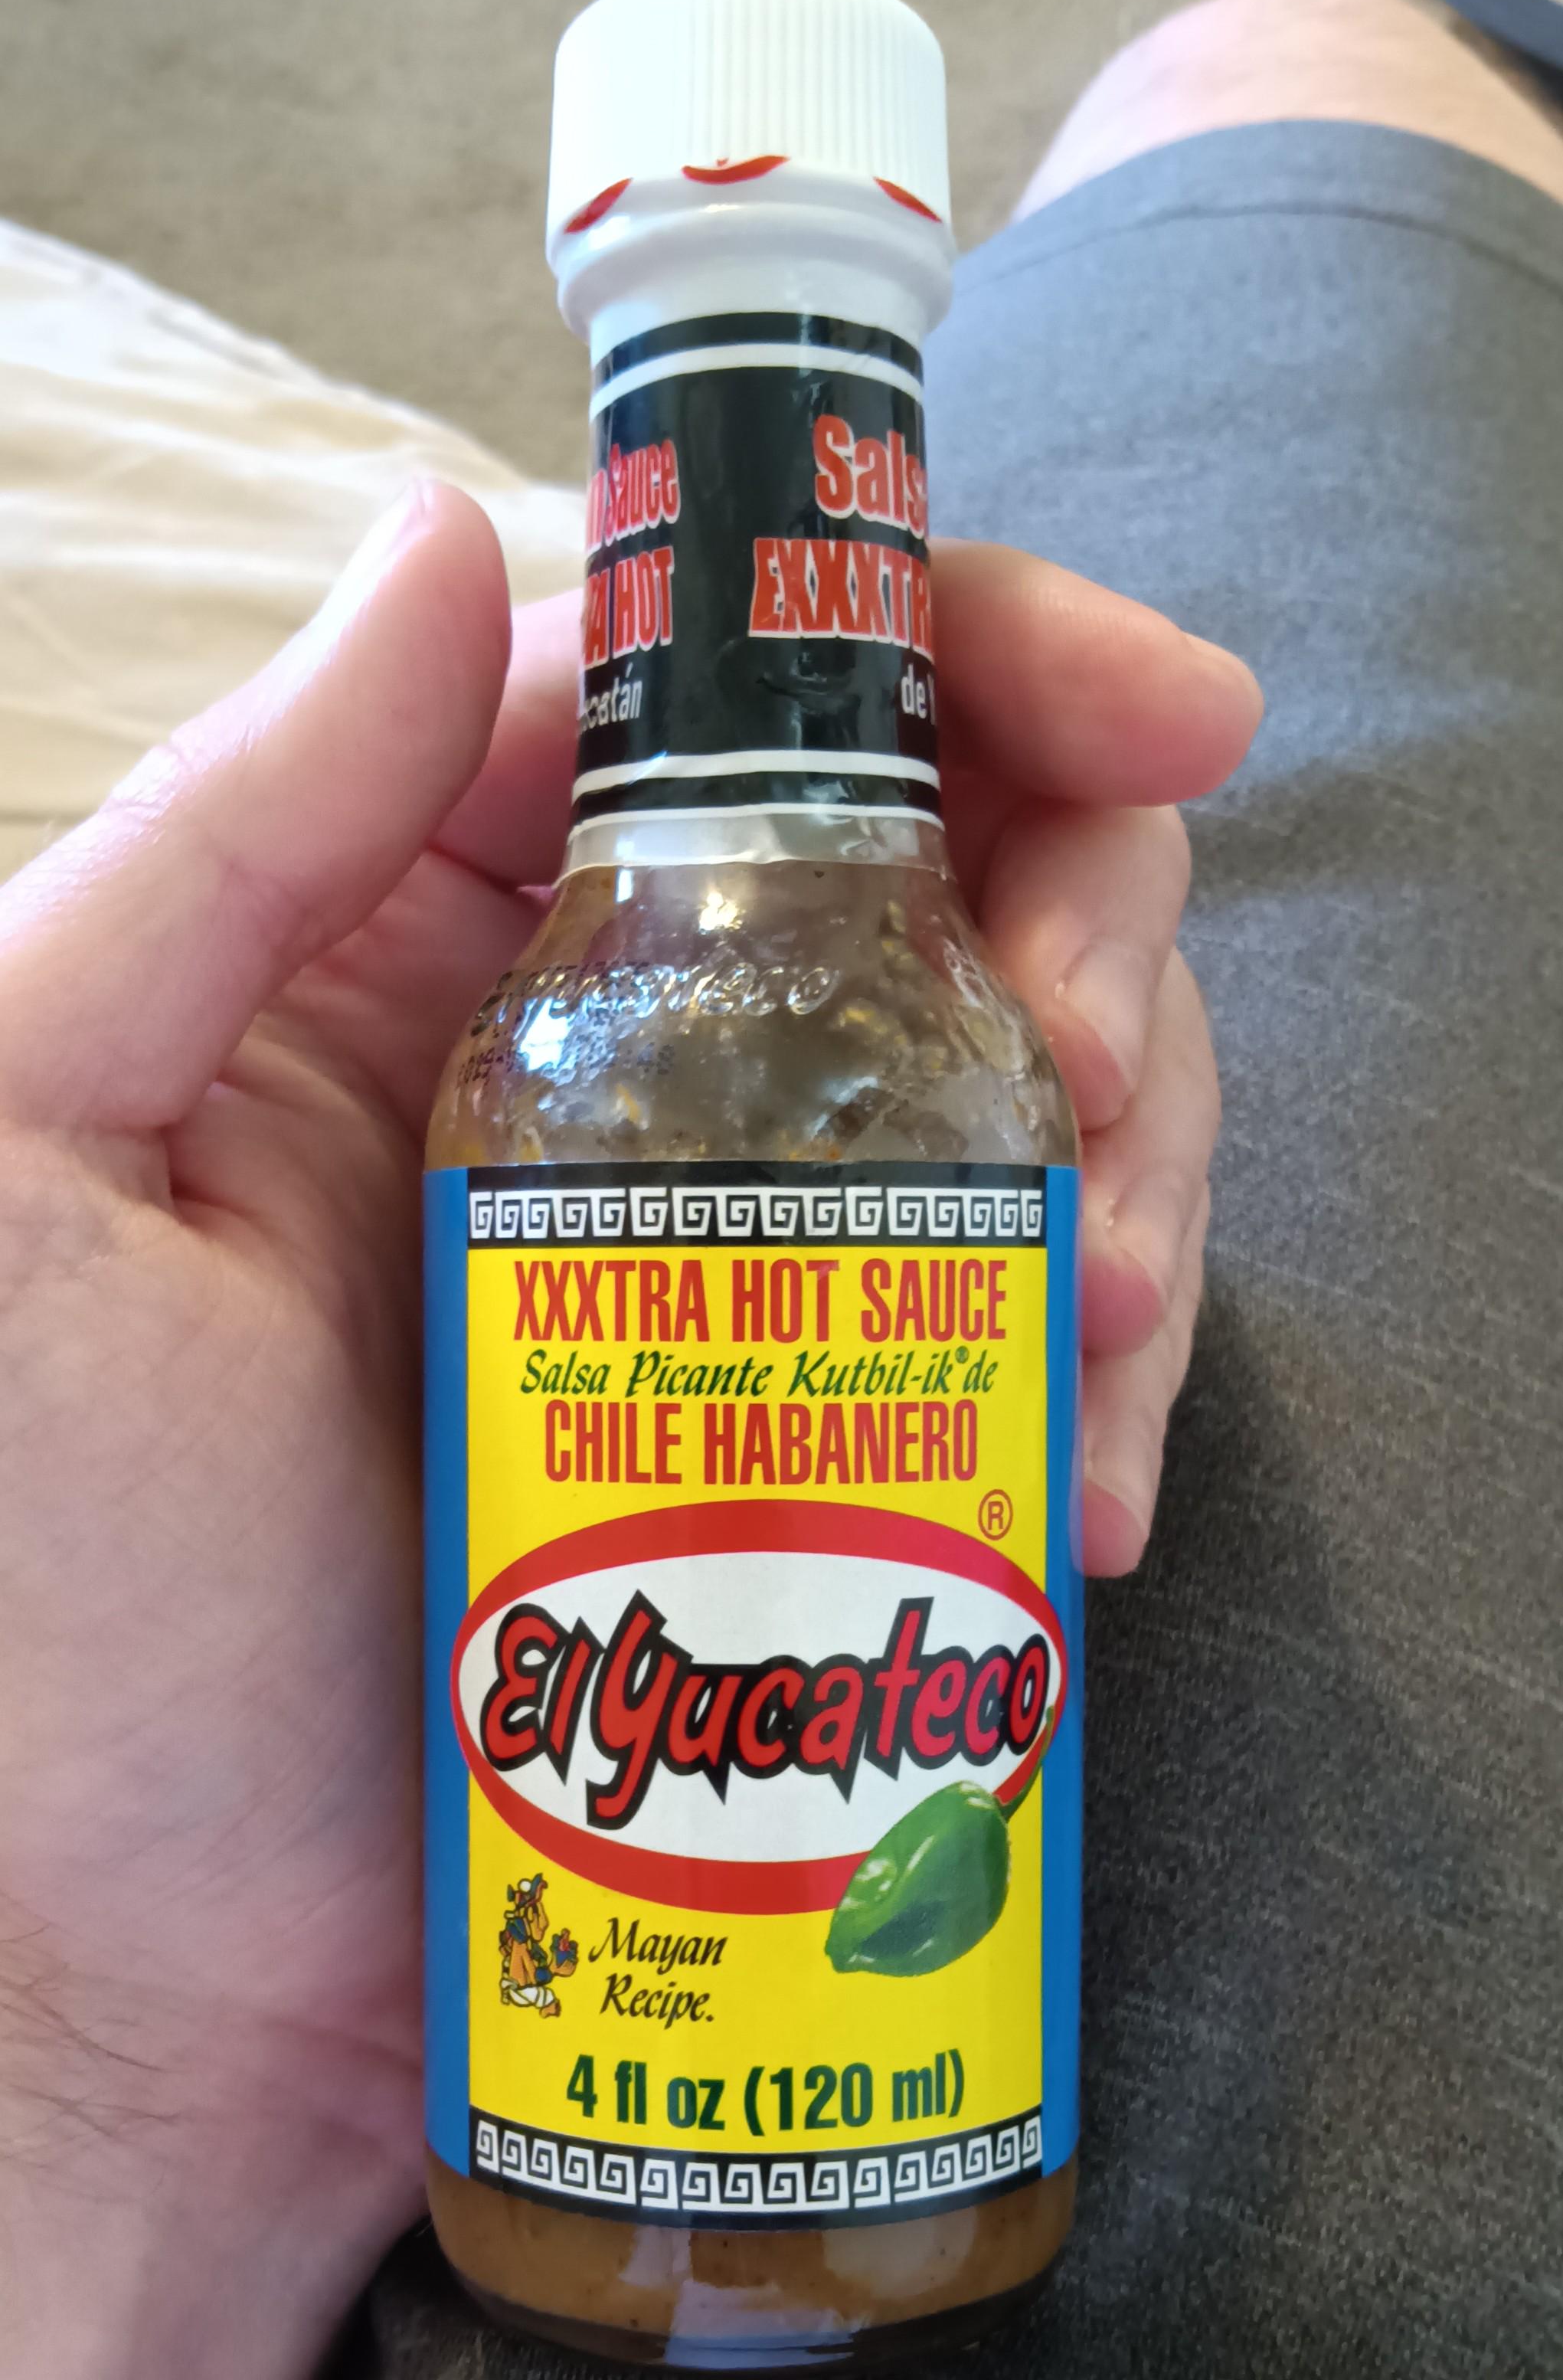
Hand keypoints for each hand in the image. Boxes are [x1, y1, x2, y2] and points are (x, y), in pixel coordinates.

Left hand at [0, 487, 1257, 2377]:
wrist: (174, 1982)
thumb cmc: (66, 1598)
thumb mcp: (45, 1163)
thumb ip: (224, 845)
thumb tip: (445, 543)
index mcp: (419, 929)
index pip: (727, 696)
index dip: (966, 654)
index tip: (1159, 721)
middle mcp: (601, 1047)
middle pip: (939, 862)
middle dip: (1086, 931)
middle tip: (1094, 1095)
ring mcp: (739, 1236)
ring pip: (1024, 1077)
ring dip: (1136, 1164)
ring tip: (1110, 1336)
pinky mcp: (830, 1417)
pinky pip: (1034, 1305)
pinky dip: (1113, 1357)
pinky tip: (1090, 1486)